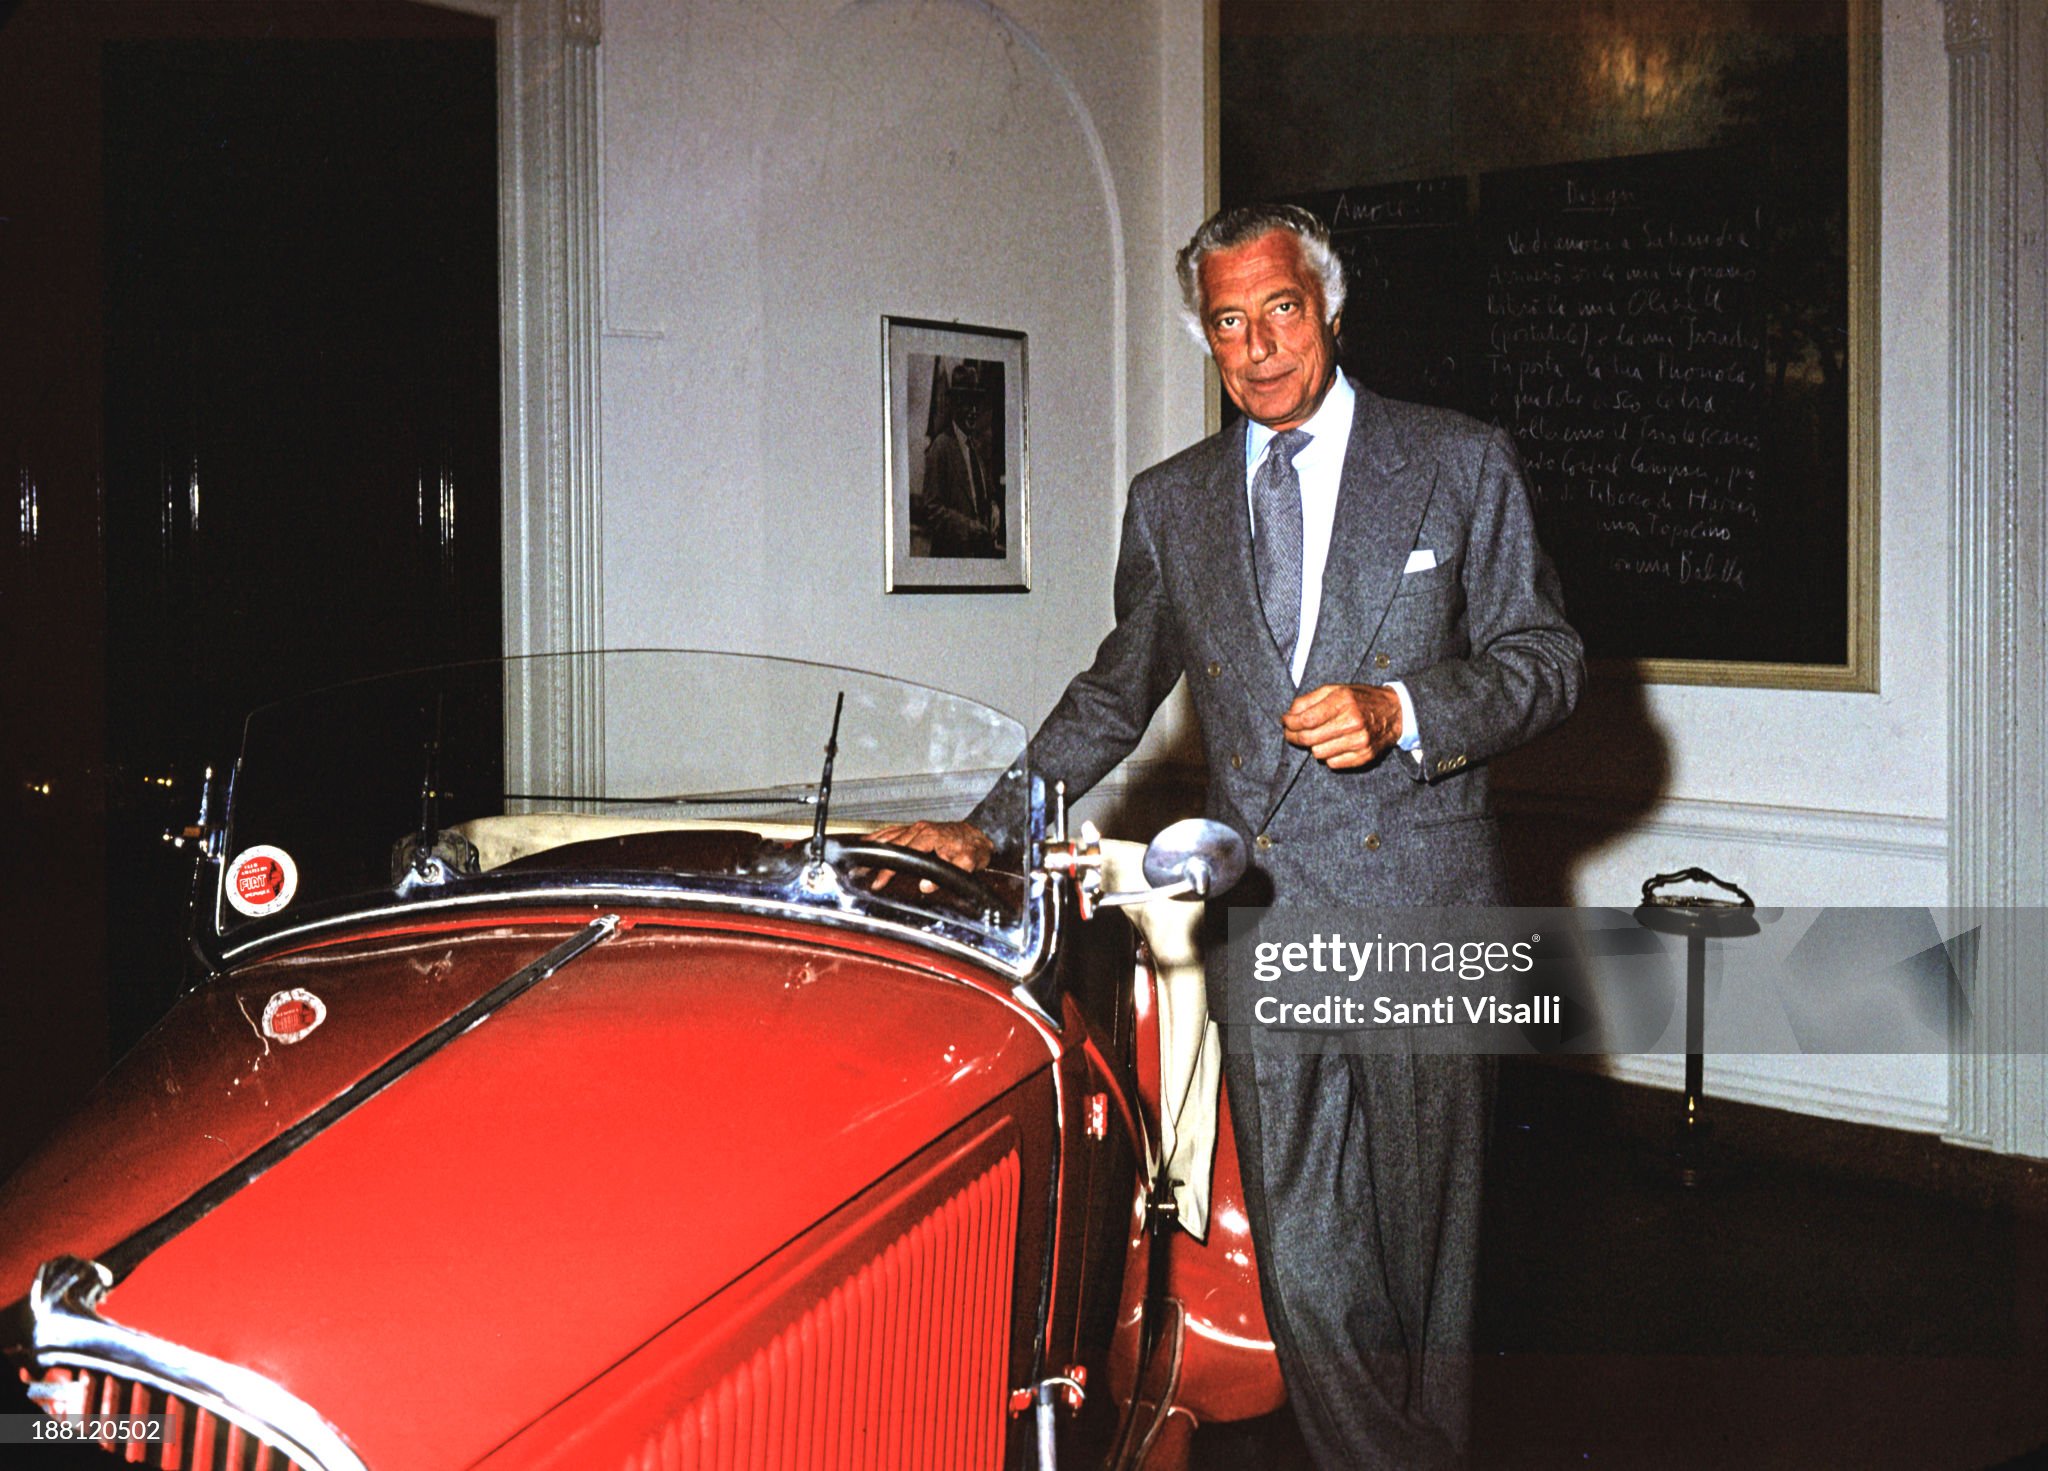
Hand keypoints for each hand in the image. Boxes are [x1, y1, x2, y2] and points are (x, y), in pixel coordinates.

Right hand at [863, 819, 994, 892]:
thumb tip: (925, 886)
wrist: (982, 832)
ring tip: (856, 856)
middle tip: (858, 873)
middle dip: (874, 861)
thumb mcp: (968, 864)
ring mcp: (918, 827)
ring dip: (873, 847)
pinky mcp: (918, 827)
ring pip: (889, 835)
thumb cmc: (975, 848)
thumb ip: (948, 874)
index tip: (877, 882)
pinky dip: (880, 835)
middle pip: (891, 845)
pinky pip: (894, 829)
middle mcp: (920, 829)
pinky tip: (871, 840)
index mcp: (929, 837)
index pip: (902, 854)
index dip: (888, 870)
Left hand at [1280, 684, 1403, 768]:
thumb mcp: (1336, 690)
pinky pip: (1333, 764)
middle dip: (1294, 736)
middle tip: (1291, 732)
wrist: (1395, 712)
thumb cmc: (1361, 699)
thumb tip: (1289, 714)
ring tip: (1319, 736)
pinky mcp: (1365, 756)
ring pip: (1318, 753)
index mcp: (1344, 701)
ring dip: (1313, 746)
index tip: (1285, 722)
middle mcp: (1352, 721)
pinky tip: (1333, 744)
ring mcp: (1360, 741)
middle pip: (1309, 738)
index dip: (1290, 723)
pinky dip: (1328, 756)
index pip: (1306, 719)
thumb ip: (1310, 700)